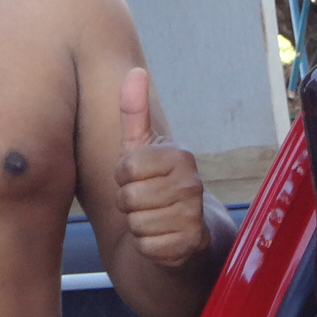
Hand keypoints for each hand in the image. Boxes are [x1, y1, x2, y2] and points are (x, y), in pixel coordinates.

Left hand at [115, 67, 209, 267]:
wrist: (183, 235)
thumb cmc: (155, 186)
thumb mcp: (142, 149)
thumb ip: (134, 112)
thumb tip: (136, 70)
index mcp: (180, 155)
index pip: (125, 168)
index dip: (123, 178)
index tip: (139, 180)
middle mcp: (191, 183)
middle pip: (128, 197)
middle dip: (128, 204)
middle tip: (146, 203)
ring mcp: (193, 215)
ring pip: (135, 223)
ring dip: (137, 225)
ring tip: (154, 219)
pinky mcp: (189, 245)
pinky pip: (145, 245)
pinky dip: (146, 246)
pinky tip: (161, 238)